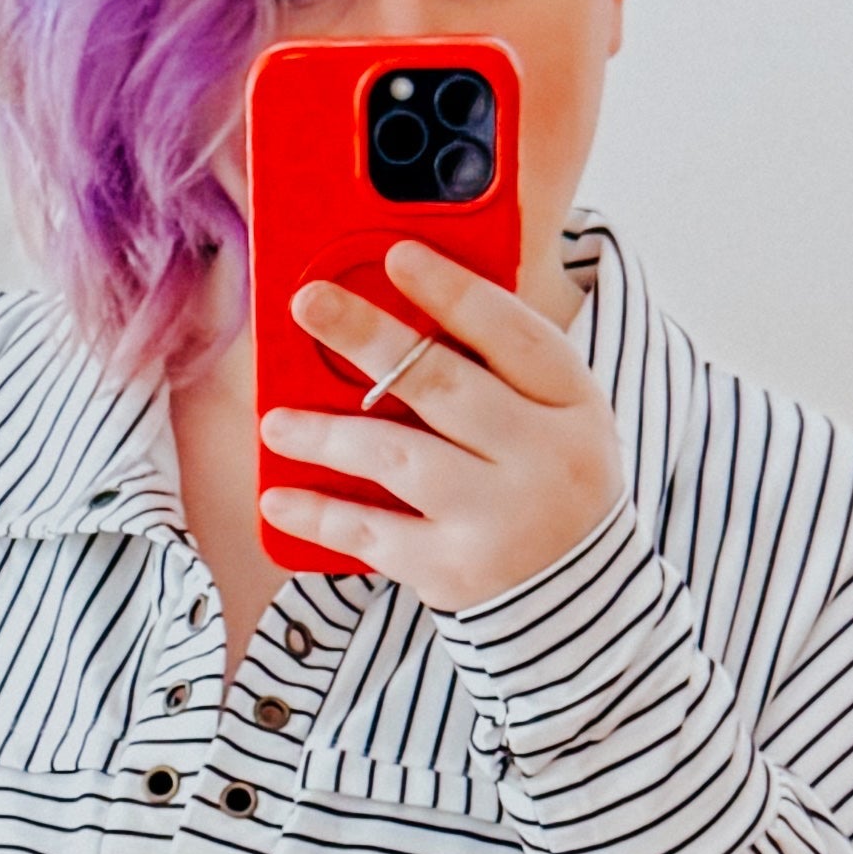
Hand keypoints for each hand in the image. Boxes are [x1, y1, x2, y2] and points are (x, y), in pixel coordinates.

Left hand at [261, 238, 626, 610]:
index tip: (397, 255)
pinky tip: (278, 496)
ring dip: (329, 434)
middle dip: (369, 338)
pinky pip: (374, 533)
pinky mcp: (454, 570)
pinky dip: (321, 514)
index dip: (454, 291)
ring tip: (275, 421)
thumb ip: (496, 366)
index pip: (514, 333)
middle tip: (307, 303)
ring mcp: (499, 518)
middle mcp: (542, 456)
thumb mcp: (553, 415)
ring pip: (400, 458)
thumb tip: (398, 305)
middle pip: (445, 385)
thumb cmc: (546, 479)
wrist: (577, 599)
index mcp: (570, 402)